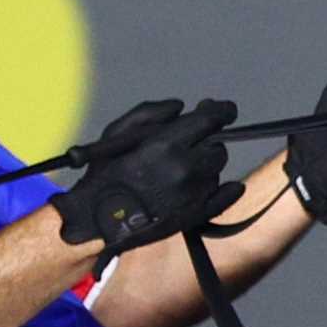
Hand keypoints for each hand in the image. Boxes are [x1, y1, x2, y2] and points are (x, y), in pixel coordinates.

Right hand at [52, 94, 240, 252]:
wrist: (97, 220)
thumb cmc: (104, 173)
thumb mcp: (117, 132)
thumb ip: (150, 112)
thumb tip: (181, 107)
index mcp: (166, 145)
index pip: (212, 119)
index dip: (221, 111)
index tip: (224, 110)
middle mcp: (185, 168)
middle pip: (217, 145)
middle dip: (207, 141)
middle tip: (191, 144)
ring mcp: (194, 194)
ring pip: (218, 168)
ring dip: (207, 164)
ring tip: (183, 170)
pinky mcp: (198, 214)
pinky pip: (226, 195)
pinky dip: (228, 188)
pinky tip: (229, 184)